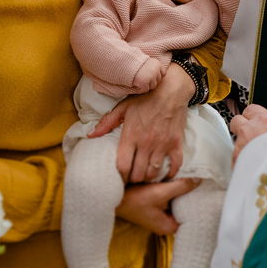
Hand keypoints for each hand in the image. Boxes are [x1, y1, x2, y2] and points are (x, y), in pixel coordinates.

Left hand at [90, 63, 191, 181]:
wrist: (171, 88)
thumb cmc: (146, 97)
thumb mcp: (123, 107)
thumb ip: (106, 122)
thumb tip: (90, 135)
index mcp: (131, 135)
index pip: (123, 165)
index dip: (120, 175)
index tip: (120, 176)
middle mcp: (146, 143)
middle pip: (137, 173)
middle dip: (133, 178)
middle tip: (131, 177)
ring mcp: (162, 144)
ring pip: (154, 172)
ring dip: (148, 177)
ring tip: (144, 175)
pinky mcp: (176, 143)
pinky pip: (175, 165)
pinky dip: (170, 173)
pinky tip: (165, 174)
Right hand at [116, 178, 200, 234]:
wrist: (112, 195)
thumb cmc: (133, 199)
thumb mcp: (160, 192)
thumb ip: (181, 186)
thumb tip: (199, 180)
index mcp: (169, 226)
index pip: (191, 215)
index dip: (197, 201)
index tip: (205, 188)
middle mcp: (165, 223)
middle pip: (184, 207)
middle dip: (189, 194)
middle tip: (199, 179)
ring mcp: (159, 215)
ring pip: (176, 201)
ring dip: (179, 190)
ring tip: (189, 177)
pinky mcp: (154, 206)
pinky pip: (168, 197)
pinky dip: (171, 189)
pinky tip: (175, 178)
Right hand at [132, 57, 164, 92]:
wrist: (125, 63)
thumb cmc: (135, 63)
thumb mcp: (147, 62)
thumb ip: (153, 67)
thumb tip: (160, 76)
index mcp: (157, 64)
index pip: (163, 73)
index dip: (157, 76)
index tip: (150, 75)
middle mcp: (156, 71)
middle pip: (158, 81)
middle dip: (151, 81)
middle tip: (143, 78)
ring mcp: (151, 77)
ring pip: (152, 86)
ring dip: (146, 85)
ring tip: (139, 81)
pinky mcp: (144, 83)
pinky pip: (145, 90)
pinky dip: (140, 88)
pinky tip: (136, 83)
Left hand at [230, 104, 266, 162]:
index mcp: (264, 120)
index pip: (251, 109)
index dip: (253, 117)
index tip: (256, 123)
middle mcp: (248, 130)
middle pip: (236, 121)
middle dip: (241, 128)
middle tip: (251, 138)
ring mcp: (239, 145)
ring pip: (235, 142)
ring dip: (242, 147)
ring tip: (255, 158)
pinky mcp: (235, 161)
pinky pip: (236, 159)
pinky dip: (241, 163)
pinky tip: (252, 169)